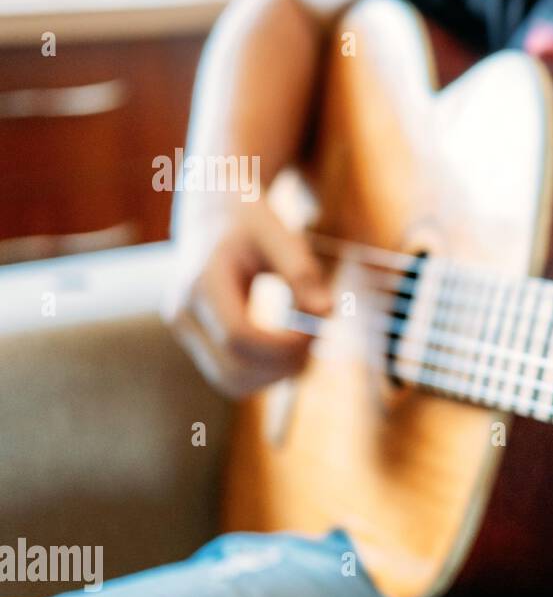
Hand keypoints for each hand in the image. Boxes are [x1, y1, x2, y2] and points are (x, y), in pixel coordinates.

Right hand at [164, 200, 331, 397]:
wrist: (213, 213)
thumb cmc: (253, 224)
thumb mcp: (281, 237)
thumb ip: (303, 274)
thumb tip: (326, 312)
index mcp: (202, 281)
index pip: (239, 337)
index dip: (283, 346)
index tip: (316, 329)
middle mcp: (183, 311)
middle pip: (233, 370)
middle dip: (283, 366)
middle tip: (316, 340)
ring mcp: (184, 330)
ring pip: (231, 383)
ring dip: (274, 376)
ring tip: (303, 344)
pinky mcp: (194, 340)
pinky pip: (230, 377)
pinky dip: (264, 373)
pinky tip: (286, 348)